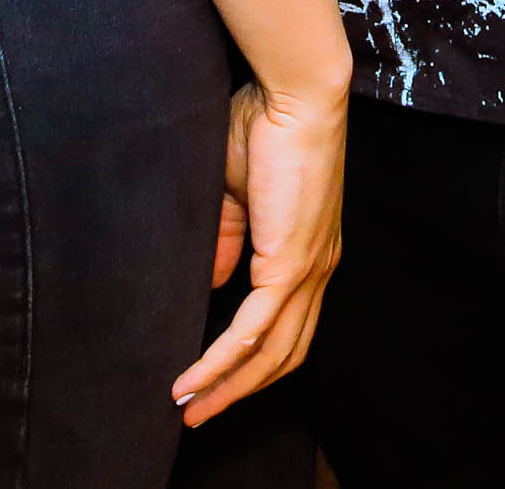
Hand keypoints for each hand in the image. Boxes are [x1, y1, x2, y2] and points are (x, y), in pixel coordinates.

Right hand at [178, 77, 344, 423]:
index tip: (209, 382)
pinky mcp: (292, 262)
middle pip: (284, 355)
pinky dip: (221, 360)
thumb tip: (210, 283)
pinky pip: (254, 329)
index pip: (286, 328)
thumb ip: (227, 240)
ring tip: (188, 407)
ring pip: (271, 353)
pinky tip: (194, 377)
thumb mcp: (236, 194)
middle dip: (238, 391)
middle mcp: (317, 270)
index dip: (250, 362)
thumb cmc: (265, 125)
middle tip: (196, 413)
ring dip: (227, 387)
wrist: (292, 91)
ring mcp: (309, 270)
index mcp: (308, 253)